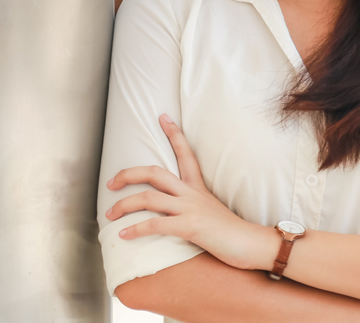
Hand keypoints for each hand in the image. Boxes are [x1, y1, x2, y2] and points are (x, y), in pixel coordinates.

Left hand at [105, 114, 279, 271]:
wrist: (250, 242)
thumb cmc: (231, 231)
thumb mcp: (210, 210)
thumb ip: (193, 205)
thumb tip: (174, 211)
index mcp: (198, 187)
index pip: (185, 153)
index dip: (174, 133)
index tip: (163, 117)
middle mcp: (192, 194)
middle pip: (155, 172)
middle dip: (128, 174)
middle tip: (110, 183)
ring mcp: (191, 208)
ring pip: (149, 197)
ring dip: (124, 205)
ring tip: (109, 215)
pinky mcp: (190, 226)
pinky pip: (156, 224)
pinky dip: (136, 230)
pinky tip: (123, 236)